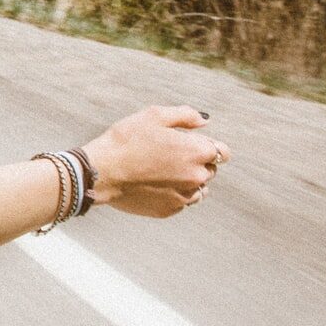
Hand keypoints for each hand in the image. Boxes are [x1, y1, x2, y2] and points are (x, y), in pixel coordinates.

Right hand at [81, 105, 229, 217]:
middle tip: (168, 155)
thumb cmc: (126, 140)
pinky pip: (181, 201)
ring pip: (198, 188)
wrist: (102, 172)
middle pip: (210, 169)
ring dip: (187, 180)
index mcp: (197, 152)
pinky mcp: (170, 210)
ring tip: (161, 171)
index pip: (223, 152)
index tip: (191, 143)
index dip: (207, 145)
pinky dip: (173, 193)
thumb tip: (204, 121)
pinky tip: (153, 183)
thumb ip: (185, 116)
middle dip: (196, 162)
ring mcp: (184, 196)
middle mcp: (197, 176)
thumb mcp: (154, 116)